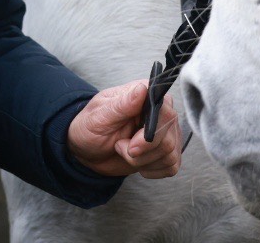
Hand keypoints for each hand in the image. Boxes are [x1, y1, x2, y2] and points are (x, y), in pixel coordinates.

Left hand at [67, 79, 182, 177]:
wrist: (88, 149)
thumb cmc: (91, 127)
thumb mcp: (100, 116)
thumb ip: (122, 104)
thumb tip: (142, 88)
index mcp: (146, 95)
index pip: (166, 112)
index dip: (151, 133)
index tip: (132, 144)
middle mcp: (162, 112)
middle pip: (169, 138)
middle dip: (143, 151)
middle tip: (121, 147)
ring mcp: (167, 132)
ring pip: (170, 154)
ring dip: (143, 161)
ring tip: (125, 151)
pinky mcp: (167, 151)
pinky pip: (171, 166)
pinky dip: (152, 170)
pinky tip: (138, 163)